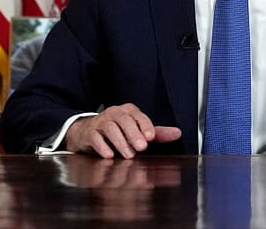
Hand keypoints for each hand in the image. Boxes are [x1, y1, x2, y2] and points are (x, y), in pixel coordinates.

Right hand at [65, 103, 181, 158]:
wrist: (88, 132)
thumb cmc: (118, 131)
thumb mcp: (138, 131)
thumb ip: (157, 133)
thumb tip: (177, 133)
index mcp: (129, 111)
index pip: (139, 116)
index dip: (145, 126)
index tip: (151, 137)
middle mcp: (115, 113)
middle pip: (125, 120)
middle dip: (134, 134)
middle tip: (142, 147)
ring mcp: (101, 122)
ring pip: (110, 128)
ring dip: (120, 142)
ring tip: (128, 155)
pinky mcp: (89, 133)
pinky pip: (95, 137)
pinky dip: (102, 146)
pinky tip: (109, 155)